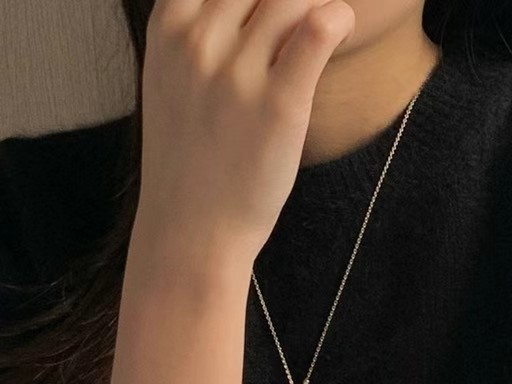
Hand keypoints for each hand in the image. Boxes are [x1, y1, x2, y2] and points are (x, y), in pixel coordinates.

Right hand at [138, 0, 355, 261]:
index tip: (265, 8)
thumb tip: (236, 8)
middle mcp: (199, 41)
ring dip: (316, 0)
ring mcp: (239, 73)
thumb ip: (196, 31)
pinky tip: (340, 27)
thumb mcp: (171, 78)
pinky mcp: (280, 105)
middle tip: (303, 13)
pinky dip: (335, 19)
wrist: (192, 228)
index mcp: (168, 27)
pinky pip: (316, 32)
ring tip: (326, 23)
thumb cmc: (188, 159)